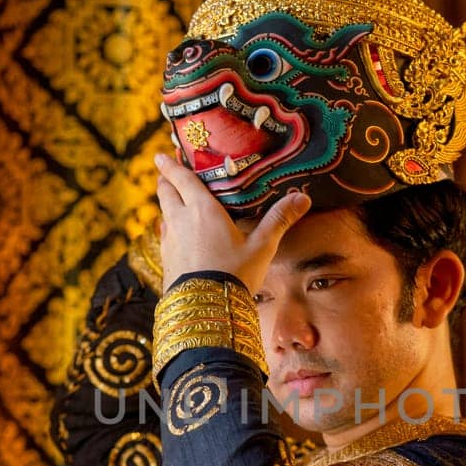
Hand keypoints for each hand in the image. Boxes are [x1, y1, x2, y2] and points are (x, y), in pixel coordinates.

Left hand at [154, 152, 311, 294]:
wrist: (207, 311)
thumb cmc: (235, 274)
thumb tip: (303, 197)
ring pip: (163, 213)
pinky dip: (168, 227)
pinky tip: (174, 232)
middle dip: (166, 181)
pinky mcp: (166, 259)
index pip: (181, 179)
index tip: (162, 155)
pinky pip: (165, 235)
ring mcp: (170, 241)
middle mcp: (180, 220)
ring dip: (166, 204)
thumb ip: (279, 219)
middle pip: (166, 193)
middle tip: (167, 173)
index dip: (171, 165)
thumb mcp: (262, 247)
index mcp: (202, 210)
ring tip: (173, 200)